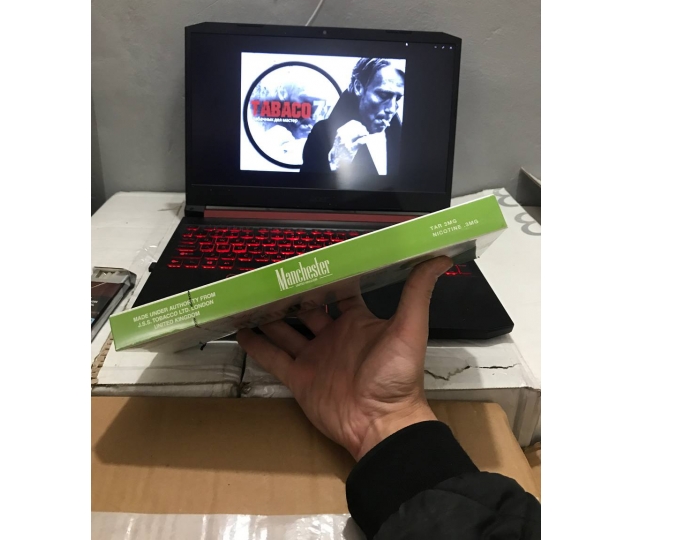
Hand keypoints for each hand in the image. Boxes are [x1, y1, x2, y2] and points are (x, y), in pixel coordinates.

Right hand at [236, 257, 452, 459]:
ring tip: (250, 298)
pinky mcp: (299, 379)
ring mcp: (315, 358)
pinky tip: (240, 331)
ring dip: (270, 316)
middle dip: (292, 294)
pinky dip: (257, 346)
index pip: (341, 293)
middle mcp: (334, 337)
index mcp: (358, 322)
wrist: (381, 423)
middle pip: (308, 310)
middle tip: (270, 275)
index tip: (309, 258)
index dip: (327, 276)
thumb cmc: (397, 377)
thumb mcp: (410, 329)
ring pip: (286, 331)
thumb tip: (440, 257)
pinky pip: (274, 359)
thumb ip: (417, 293)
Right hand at [328, 120, 368, 169]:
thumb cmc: (340, 149)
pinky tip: (367, 139)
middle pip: (356, 127)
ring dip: (364, 133)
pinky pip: (360, 141)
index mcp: (340, 131)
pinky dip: (365, 139)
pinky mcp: (350, 149)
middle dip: (363, 129)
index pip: (352, 123)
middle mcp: (342, 135)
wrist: (336, 160)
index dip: (359, 124)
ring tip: (366, 135)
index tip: (362, 127)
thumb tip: (360, 126)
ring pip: (358, 132)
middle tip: (366, 132)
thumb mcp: (342, 137)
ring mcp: (346, 142)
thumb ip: (348, 131)